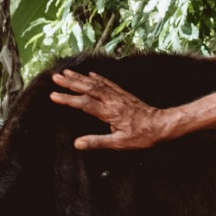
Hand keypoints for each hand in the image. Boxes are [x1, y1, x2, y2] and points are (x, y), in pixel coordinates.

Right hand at [48, 69, 170, 149]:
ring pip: (96, 83)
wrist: (161, 125)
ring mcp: (118, 95)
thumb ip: (98, 142)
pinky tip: (90, 74)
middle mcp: (112, 100)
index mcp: (109, 112)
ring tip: (67, 72)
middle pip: (88, 88)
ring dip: (80, 77)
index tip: (53, 95)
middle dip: (71, 82)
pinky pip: (108, 82)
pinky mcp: (123, 94)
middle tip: (55, 77)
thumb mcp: (119, 143)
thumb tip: (77, 143)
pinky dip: (97, 77)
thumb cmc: (141, 136)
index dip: (68, 99)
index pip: (84, 103)